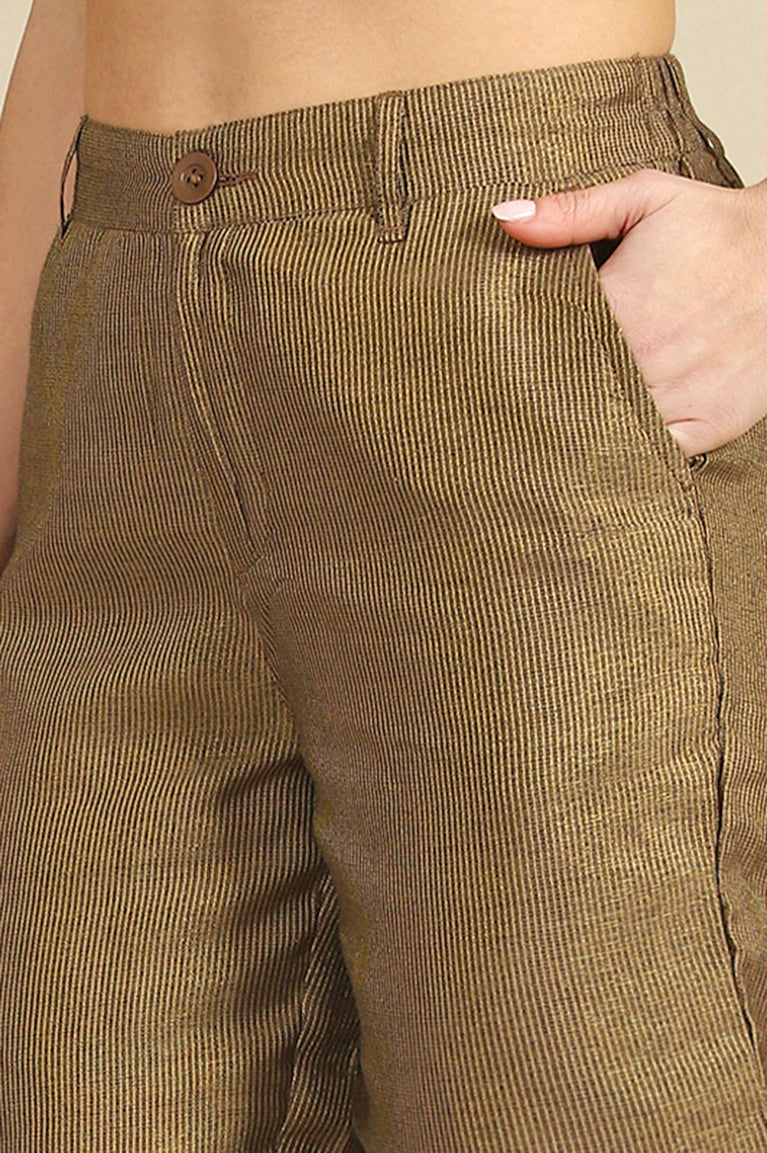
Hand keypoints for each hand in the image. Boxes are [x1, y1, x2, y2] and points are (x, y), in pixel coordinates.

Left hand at [491, 171, 766, 456]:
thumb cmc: (716, 227)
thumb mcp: (646, 198)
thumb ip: (572, 210)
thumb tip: (504, 216)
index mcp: (618, 306)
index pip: (543, 344)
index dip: (518, 354)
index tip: (497, 358)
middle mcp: (644, 359)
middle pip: (567, 393)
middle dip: (543, 395)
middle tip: (513, 402)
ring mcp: (676, 397)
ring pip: (606, 428)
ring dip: (581, 427)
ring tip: (553, 424)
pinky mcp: (705, 426)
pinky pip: (651, 454)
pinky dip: (628, 451)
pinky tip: (609, 438)